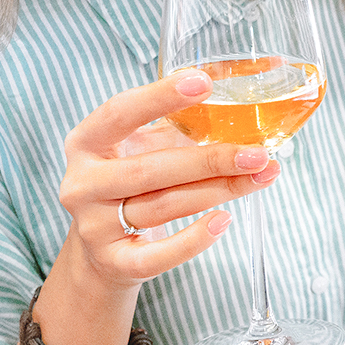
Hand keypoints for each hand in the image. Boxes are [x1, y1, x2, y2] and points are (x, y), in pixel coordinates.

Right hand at [57, 69, 280, 291]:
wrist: (102, 248)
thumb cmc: (134, 182)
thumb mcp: (146, 146)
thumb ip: (184, 121)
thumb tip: (253, 91)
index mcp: (86, 142)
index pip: (119, 112)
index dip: (160, 97)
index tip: (205, 82)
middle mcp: (83, 183)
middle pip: (151, 169)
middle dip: (210, 159)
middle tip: (257, 153)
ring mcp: (94, 226)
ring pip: (165, 205)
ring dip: (219, 190)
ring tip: (261, 176)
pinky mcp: (113, 262)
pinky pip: (157, 256)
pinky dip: (194, 240)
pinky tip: (224, 220)